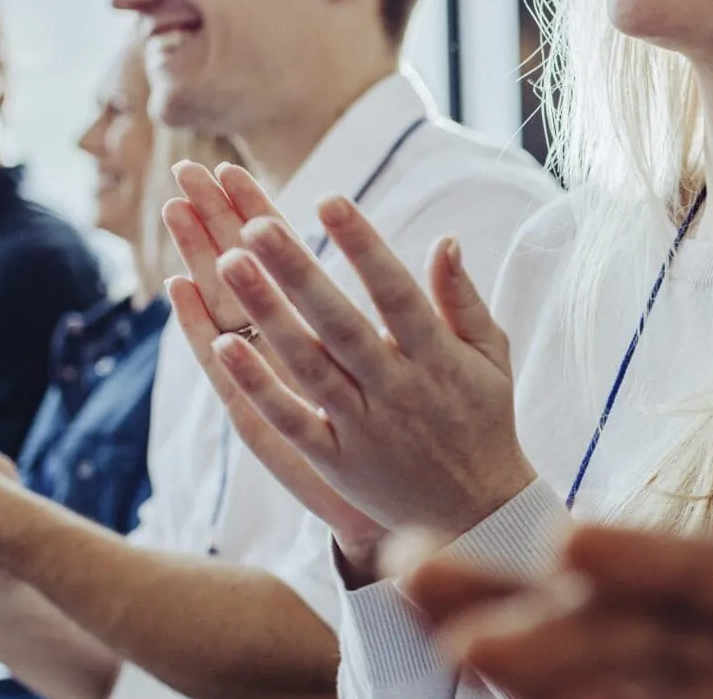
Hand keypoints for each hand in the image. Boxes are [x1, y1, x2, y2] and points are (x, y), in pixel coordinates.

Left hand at [170, 161, 536, 548]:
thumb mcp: (491, 356)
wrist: (477, 513)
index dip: (364, 246)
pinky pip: (289, 420)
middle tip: (254, 224)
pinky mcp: (336, 461)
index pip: (396, 291)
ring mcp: (364, 426)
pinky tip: (221, 345)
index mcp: (438, 357)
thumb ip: (463, 298)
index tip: (329, 199)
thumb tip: (444, 239)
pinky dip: (257, 385)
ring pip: (308, 366)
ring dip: (268, 315)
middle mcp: (398, 389)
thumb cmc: (483, 420)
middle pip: (340, 323)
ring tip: (227, 263)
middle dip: (298, 271)